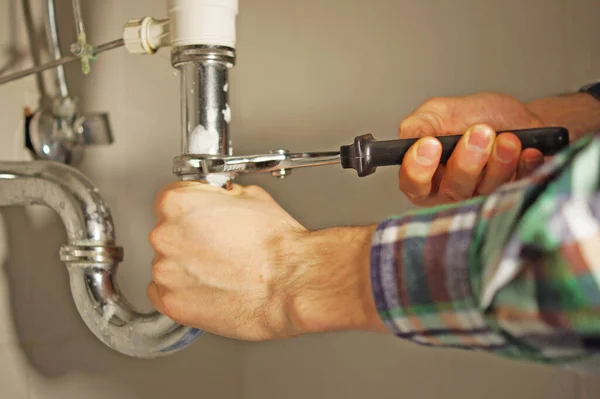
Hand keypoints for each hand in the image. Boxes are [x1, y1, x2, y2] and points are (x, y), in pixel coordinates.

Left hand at [148, 182, 384, 340]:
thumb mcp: (252, 197)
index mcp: (178, 203)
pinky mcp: (173, 304)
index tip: (205, 219)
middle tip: (220, 247)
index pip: (172, 200)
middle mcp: (165, 235)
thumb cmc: (278, 244)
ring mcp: (166, 272)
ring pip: (168, 265)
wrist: (292, 281)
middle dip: (191, 239)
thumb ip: (223, 197)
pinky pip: (166, 295)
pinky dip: (184, 293)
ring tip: (222, 270)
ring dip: (188, 267)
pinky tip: (211, 289)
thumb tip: (221, 200)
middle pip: (169, 233)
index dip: (194, 210)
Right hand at [398, 92, 545, 205]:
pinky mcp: (511, 198)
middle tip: (480, 132)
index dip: (418, 168)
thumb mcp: (441, 111)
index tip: (431, 144)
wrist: (518, 118)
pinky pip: (517, 190)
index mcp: (426, 176)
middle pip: (452, 189)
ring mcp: (481, 198)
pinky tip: (526, 151)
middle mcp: (450, 192)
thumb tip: (410, 140)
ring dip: (497, 161)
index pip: (412, 185)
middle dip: (466, 160)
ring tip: (507, 138)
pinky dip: (523, 166)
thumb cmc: (477, 117)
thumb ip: (418, 126)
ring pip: (485, 191)